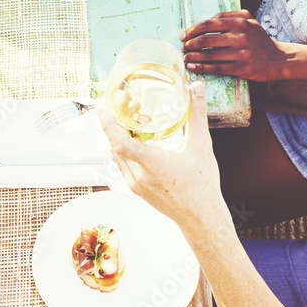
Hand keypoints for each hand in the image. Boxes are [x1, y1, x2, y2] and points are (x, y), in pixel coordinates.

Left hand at [99, 83, 229, 232]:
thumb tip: (196, 88)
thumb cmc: (203, 186)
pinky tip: (131, 139)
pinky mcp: (135, 189)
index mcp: (155, 165)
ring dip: (116, 137)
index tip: (103, 109)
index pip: (122, 144)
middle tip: (115, 105)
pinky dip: (121, 149)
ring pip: (116, 155)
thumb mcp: (202, 146)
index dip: (109, 126)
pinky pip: (121, 164)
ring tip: (124, 118)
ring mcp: (135, 184)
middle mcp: (140, 176)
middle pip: (115, 146)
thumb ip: (197, 115)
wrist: (201, 218)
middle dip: (111, 124)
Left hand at [182, 10, 289, 81]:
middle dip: (190, 45)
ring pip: (209, 55)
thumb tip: (206, 20)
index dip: (192, 30)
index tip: (184, 36)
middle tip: (184, 48)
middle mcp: (240, 37)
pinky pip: (216, 68)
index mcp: (239, 22)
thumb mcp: (248, 20)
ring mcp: (241, 54)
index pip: (208, 24)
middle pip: (205, 40)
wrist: (278, 59)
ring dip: (193, 57)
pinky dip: (202, 68)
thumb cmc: (258, 38)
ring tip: (185, 58)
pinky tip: (193, 67)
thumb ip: (227, 16)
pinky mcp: (242, 68)